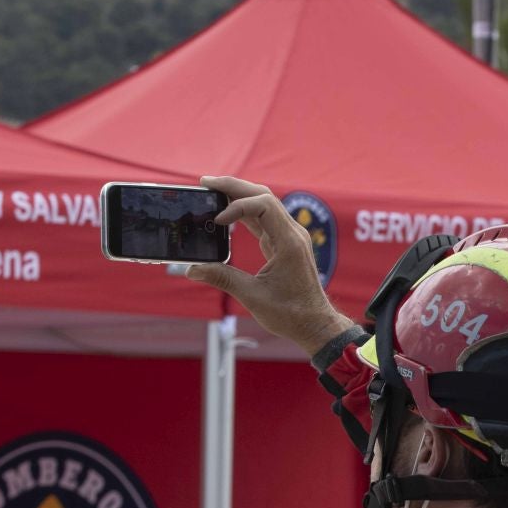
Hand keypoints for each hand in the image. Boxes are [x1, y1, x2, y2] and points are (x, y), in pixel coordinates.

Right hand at [181, 175, 356, 355]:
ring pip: (264, 204)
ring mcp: (290, 237)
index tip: (217, 221)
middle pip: (263, 196)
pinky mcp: (285, 244)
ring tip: (212, 191)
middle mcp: (292, 234)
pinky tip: (227, 212)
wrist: (315, 324)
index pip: (264, 205)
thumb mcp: (253, 297)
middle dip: (234, 187)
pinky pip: (265, 219)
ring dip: (239, 195)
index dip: (237, 206)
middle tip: (205, 182)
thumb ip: (223, 279)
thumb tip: (192, 269)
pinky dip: (245, 212)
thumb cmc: (291, 314)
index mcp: (288, 243)